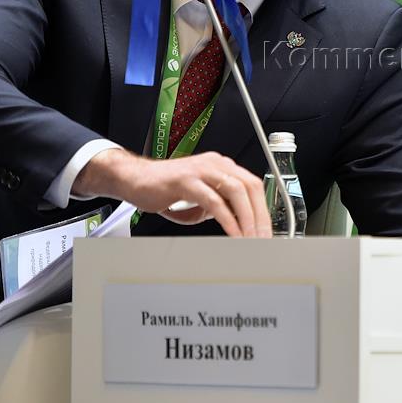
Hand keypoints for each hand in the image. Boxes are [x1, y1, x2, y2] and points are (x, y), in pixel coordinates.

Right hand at [75, 149, 271, 237]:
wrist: (134, 179)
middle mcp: (215, 163)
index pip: (252, 184)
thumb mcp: (199, 196)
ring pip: (235, 191)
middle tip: (263, 239)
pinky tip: (232, 233)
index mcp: (221, 165)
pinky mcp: (186, 180)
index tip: (267, 230)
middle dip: (260, 215)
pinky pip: (213, 201)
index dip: (263, 208)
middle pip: (249, 186)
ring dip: (247, 218)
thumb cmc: (165, 187)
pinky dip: (227, 219)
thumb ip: (217, 205)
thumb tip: (234, 222)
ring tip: (250, 239)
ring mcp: (201, 169)